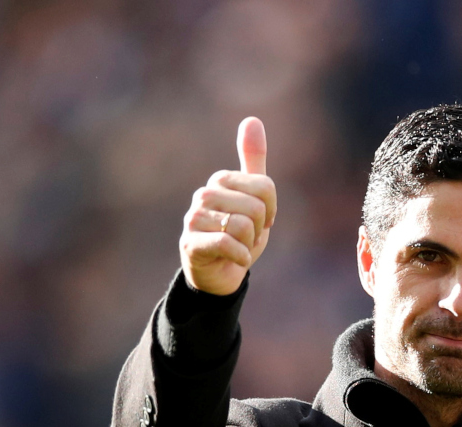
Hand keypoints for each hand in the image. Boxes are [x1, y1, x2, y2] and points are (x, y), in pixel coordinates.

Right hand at [179, 117, 276, 294]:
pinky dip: (241, 257)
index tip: (260, 222)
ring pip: (242, 226)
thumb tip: (252, 119)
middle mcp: (204, 194)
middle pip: (256, 207)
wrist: (219, 273)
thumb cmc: (238, 234)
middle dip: (259, 230)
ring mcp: (194, 218)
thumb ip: (254, 161)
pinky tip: (235, 259)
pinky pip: (228, 244)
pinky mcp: (190, 243)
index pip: (266, 187)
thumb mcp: (254, 197)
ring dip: (248, 245)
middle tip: (246, 237)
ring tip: (237, 247)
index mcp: (221, 179)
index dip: (271, 212)